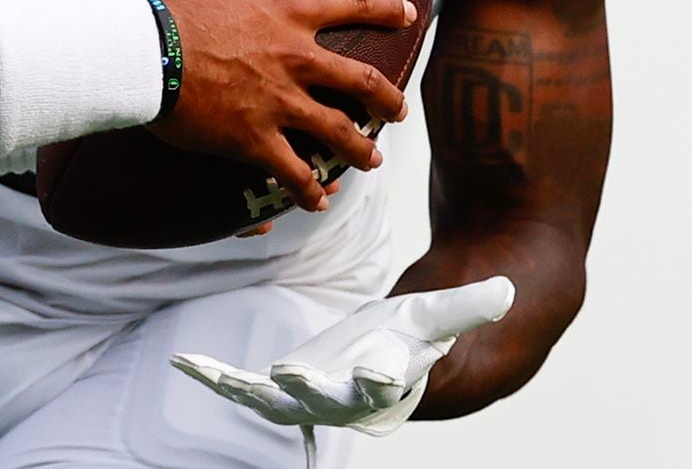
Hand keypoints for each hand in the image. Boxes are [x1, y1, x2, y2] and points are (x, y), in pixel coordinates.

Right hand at [129, 0, 412, 209]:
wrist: (143, 51)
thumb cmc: (158, 5)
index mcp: (282, 14)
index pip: (349, 5)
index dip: (385, 9)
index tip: (409, 13)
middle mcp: (294, 59)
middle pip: (362, 82)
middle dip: (386, 99)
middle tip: (397, 112)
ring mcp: (279, 102)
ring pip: (339, 133)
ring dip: (359, 149)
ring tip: (371, 161)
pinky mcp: (255, 139)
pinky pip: (294, 172)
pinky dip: (308, 189)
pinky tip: (316, 201)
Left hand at [172, 277, 515, 435]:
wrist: (424, 344)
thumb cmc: (439, 321)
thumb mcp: (450, 309)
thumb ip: (472, 304)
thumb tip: (504, 291)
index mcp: (396, 384)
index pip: (391, 388)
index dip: (378, 382)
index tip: (371, 374)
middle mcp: (354, 399)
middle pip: (329, 401)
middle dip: (306, 391)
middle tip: (285, 377)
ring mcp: (320, 394)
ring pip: (278, 400)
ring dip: (244, 389)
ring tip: (206, 373)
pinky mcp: (295, 382)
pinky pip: (253, 386)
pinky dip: (222, 376)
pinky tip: (186, 363)